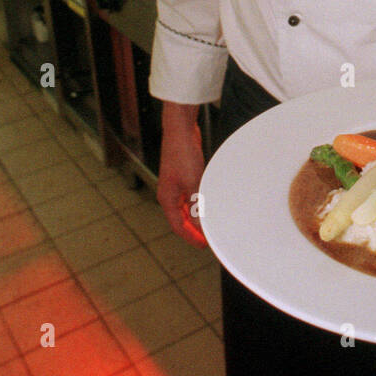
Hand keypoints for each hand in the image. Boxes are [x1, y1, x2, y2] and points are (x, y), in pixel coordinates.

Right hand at [157, 122, 207, 246]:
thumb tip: (200, 225)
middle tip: (207, 238)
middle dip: (193, 229)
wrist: (180, 130)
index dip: (190, 237)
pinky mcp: (182, 175)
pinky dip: (197, 203)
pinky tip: (206, 204)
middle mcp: (169, 193)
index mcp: (167, 198)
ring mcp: (175, 184)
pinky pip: (189, 195)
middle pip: (180, 218)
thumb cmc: (183, 154)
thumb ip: (196, 205)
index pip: (177, 225)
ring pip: (185, 207)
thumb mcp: (193, 183)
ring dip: (195, 216)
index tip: (203, 244)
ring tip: (208, 224)